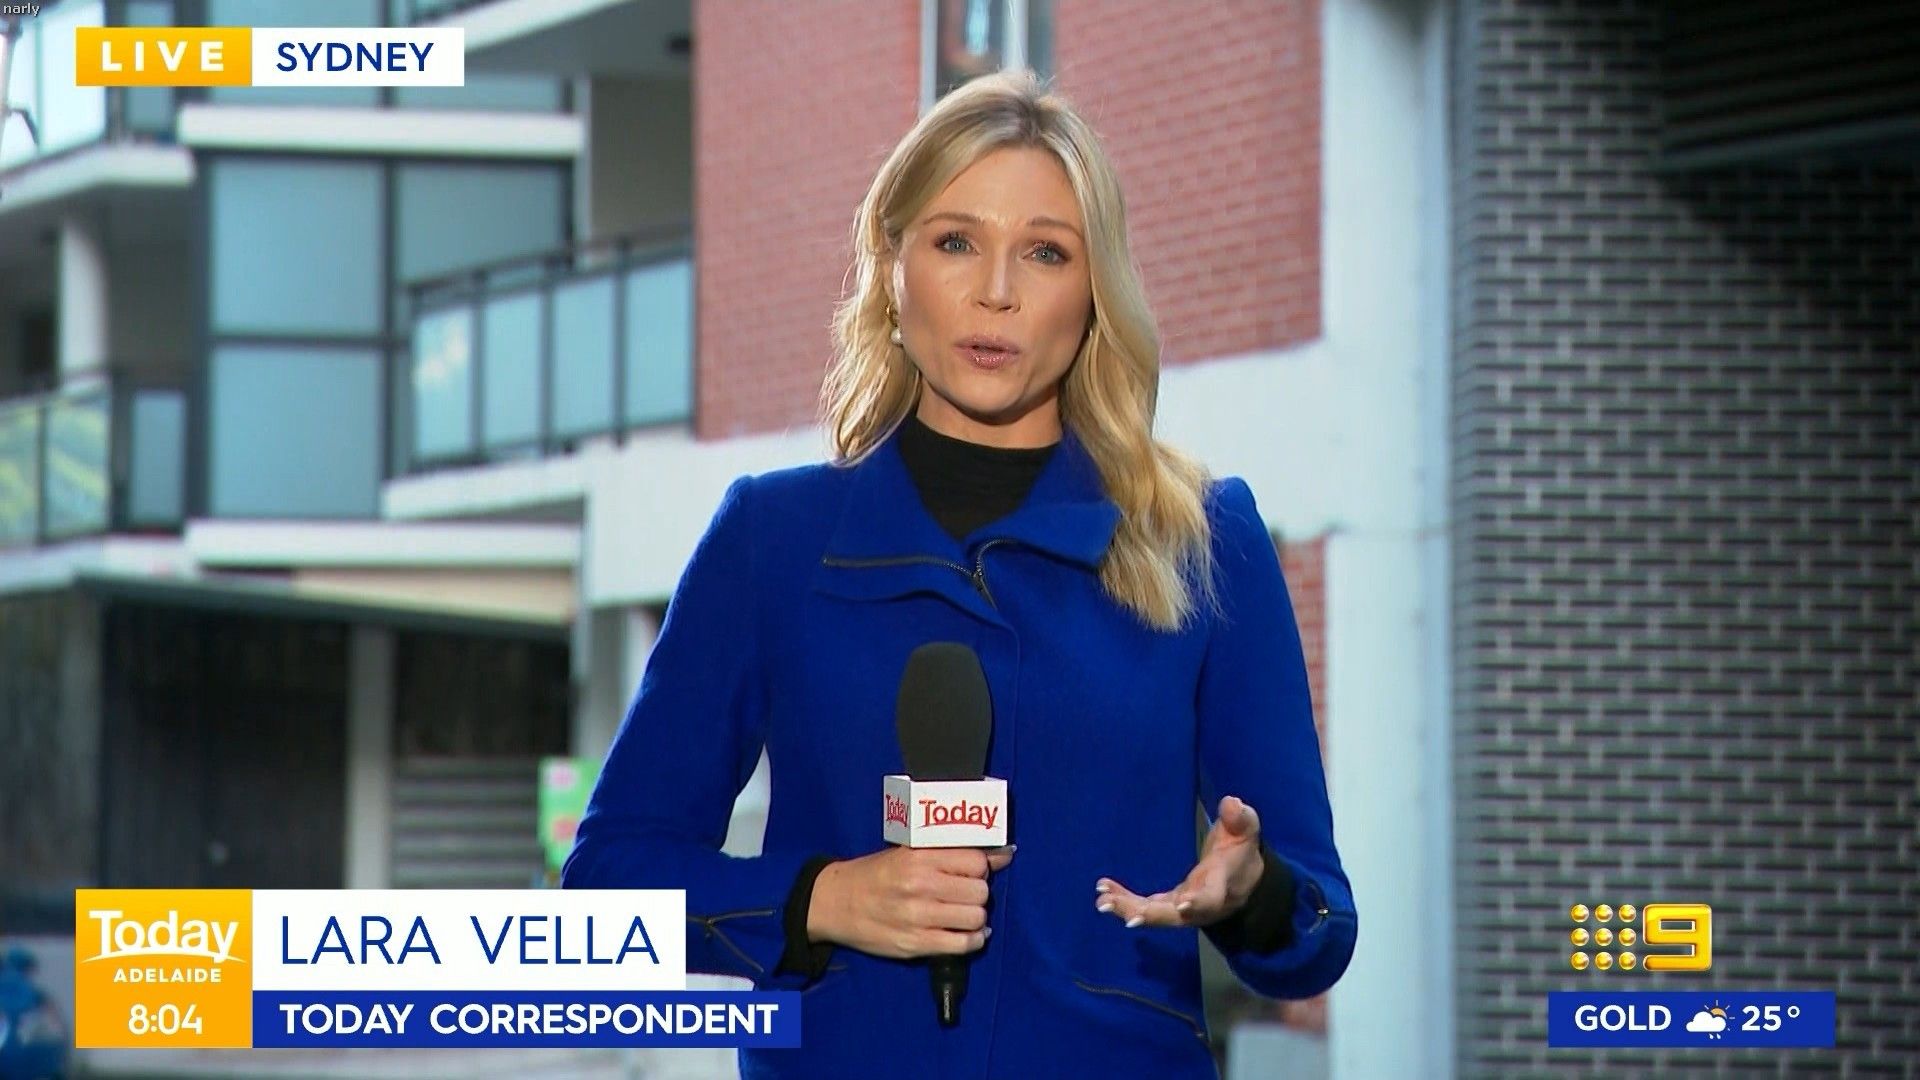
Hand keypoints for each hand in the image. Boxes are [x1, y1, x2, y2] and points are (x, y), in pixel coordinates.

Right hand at [808, 844, 1014, 959]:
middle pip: (980, 890)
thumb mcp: (909, 852)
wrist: (836, 903)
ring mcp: (918, 917)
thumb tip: (1006, 853)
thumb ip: (953, 853)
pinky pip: (963, 945)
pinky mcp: (916, 944)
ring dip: (976, 917)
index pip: (976, 860)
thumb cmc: (876, 874)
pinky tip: (968, 933)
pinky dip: (973, 940)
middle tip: (966, 892)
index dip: (980, 867)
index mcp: (918, 857)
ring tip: (964, 913)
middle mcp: (920, 885)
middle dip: (979, 892)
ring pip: (976, 917)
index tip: (972, 871)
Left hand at [1094, 795, 1264, 928]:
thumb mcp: (1247, 832)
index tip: (1182, 905)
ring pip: (1155, 915)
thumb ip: (1241, 819)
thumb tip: (1231, 803)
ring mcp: (1183, 910)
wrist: (1244, 880)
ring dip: (1128, 909)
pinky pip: (1146, 908)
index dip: (1198, 903)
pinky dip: (1125, 902)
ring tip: (1102, 901)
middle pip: (1174, 916)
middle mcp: (1200, 906)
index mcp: (1221, 886)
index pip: (1211, 898)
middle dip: (1150, 915)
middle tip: (1126, 914)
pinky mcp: (1169, 906)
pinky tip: (1103, 893)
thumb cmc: (1241, 852)